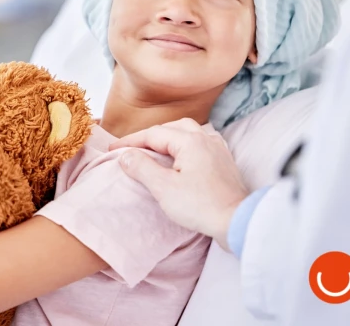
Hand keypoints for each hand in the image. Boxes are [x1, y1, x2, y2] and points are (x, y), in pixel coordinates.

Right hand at [110, 118, 248, 248]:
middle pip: (172, 128)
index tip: (113, 150)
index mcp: (190, 141)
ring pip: (189, 133)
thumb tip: (125, 156)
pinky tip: (181, 158)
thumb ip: (142, 167)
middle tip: (133, 148)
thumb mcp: (164, 188)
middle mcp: (206, 138)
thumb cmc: (200, 206)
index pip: (154, 134)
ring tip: (155, 150)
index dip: (131, 142)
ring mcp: (218, 149)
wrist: (237, 221)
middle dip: (151, 136)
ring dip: (169, 138)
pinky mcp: (224, 162)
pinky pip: (200, 144)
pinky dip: (185, 146)